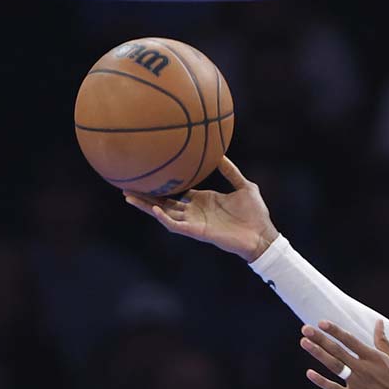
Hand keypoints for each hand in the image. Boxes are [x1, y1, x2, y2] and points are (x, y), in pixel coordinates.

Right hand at [123, 157, 280, 261]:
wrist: (263, 235)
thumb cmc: (255, 214)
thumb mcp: (243, 186)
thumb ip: (230, 171)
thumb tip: (221, 153)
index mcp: (202, 200)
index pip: (176, 192)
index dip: (162, 185)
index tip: (147, 173)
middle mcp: (194, 211)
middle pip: (163, 202)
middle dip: (145, 195)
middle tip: (125, 184)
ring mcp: (194, 222)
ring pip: (164, 214)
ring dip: (146, 207)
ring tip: (128, 196)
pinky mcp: (198, 232)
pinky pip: (177, 226)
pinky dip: (165, 219)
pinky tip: (155, 211)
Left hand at [300, 320, 388, 388]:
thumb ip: (384, 343)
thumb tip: (379, 323)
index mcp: (375, 357)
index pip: (350, 339)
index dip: (334, 330)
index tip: (321, 322)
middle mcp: (364, 368)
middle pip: (337, 350)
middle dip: (320, 338)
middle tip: (305, 328)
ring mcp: (358, 384)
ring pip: (334, 365)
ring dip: (318, 353)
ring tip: (304, 343)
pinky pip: (334, 388)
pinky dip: (321, 381)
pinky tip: (309, 373)